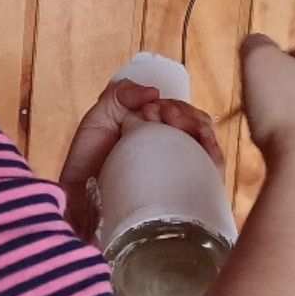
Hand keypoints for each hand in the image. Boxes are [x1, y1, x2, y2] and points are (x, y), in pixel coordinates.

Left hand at [59, 80, 224, 240]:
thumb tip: (154, 91)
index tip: (150, 109)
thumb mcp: (99, 120)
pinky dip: (215, 157)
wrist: (79, 204)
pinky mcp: (186, 193)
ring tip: (175, 126)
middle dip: (183, 115)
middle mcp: (171, 149)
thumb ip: (120, 96)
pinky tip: (206, 148)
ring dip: (198, 130)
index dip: (171, 106)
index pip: (179, 111)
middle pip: (196, 125)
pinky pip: (212, 174)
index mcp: (154, 131)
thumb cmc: (86, 164)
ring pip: (206, 145)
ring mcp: (181, 170)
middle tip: (162, 116)